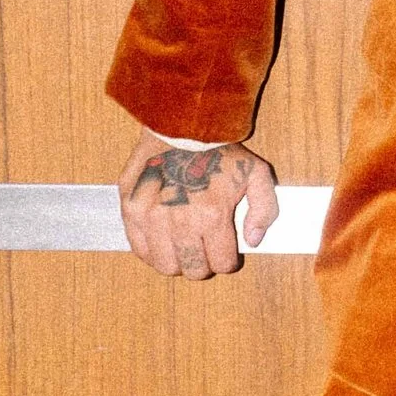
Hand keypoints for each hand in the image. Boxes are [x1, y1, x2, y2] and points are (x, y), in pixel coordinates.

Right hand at [116, 133, 278, 279]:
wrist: (181, 125)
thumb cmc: (219, 150)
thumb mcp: (256, 174)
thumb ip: (264, 210)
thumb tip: (254, 239)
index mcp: (212, 215)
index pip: (222, 264)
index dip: (228, 261)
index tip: (226, 253)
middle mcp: (179, 220)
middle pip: (194, 270)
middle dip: (204, 264)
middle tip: (205, 250)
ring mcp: (151, 217)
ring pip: (166, 266)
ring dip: (178, 261)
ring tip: (184, 246)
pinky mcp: (131, 210)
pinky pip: (140, 250)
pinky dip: (153, 252)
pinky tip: (163, 240)